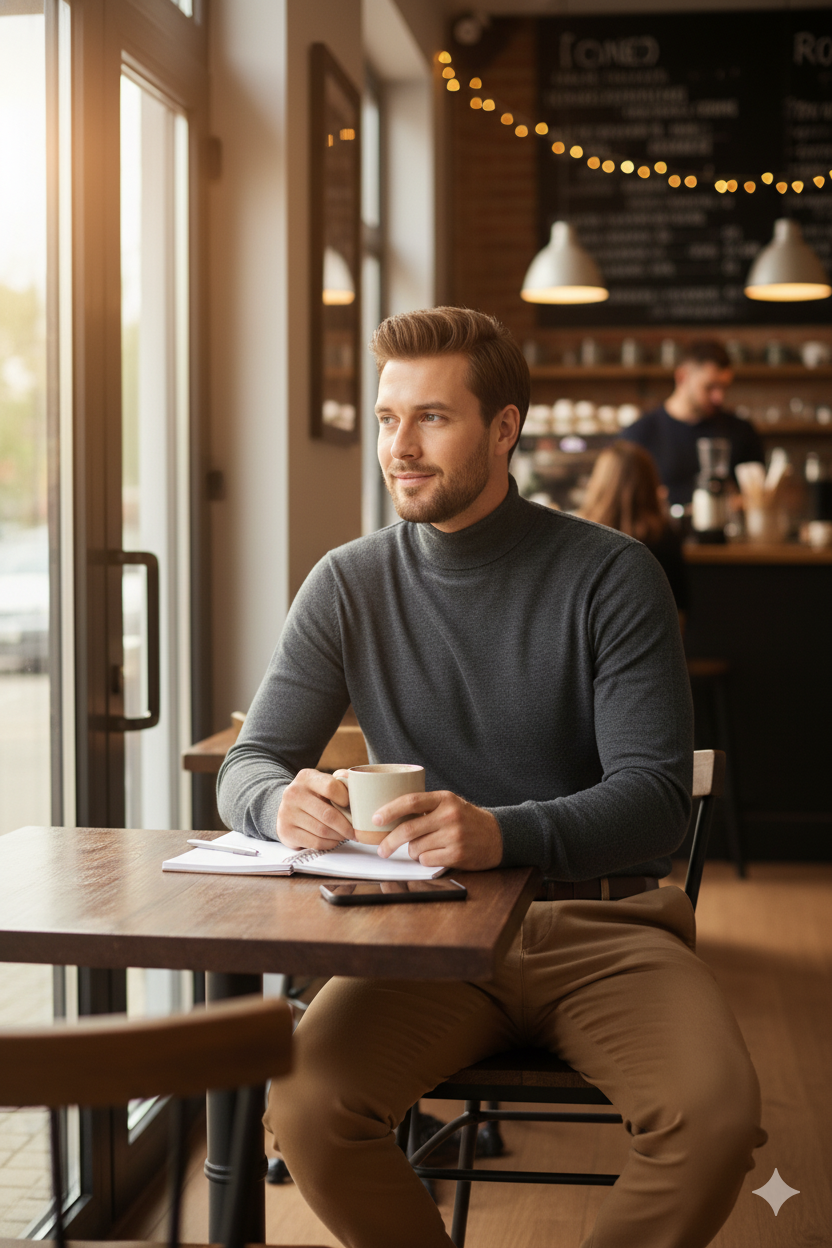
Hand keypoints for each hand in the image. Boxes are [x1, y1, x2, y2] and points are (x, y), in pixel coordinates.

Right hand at [276, 768, 352, 849]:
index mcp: (306, 777)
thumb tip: (358, 783)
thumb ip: (341, 781)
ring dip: (339, 836)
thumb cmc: (314, 795)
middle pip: (328, 814)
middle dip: (346, 826)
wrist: (288, 808)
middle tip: (355, 831)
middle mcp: (293, 794)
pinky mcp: (286, 832)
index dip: (346, 799)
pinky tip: (333, 839)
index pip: (331, 787)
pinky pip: (315, 842)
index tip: (354, 807)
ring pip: (323, 831)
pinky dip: (329, 843)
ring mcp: (287, 813)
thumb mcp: (324, 782)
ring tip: (344, 834)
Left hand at [374, 790, 502, 870]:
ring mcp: (454, 836)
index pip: (411, 801)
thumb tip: (389, 815)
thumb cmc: (466, 820)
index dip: (390, 810)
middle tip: (382, 849)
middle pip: (408, 829)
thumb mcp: (448, 805)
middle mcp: (449, 816)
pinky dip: (425, 860)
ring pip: (416, 848)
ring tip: (425, 847)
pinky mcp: (457, 854)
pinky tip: (435, 855)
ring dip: (413, 852)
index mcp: (444, 799)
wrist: (497, 836)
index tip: (375, 818)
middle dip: (389, 841)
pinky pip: (427, 860)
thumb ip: (425, 807)